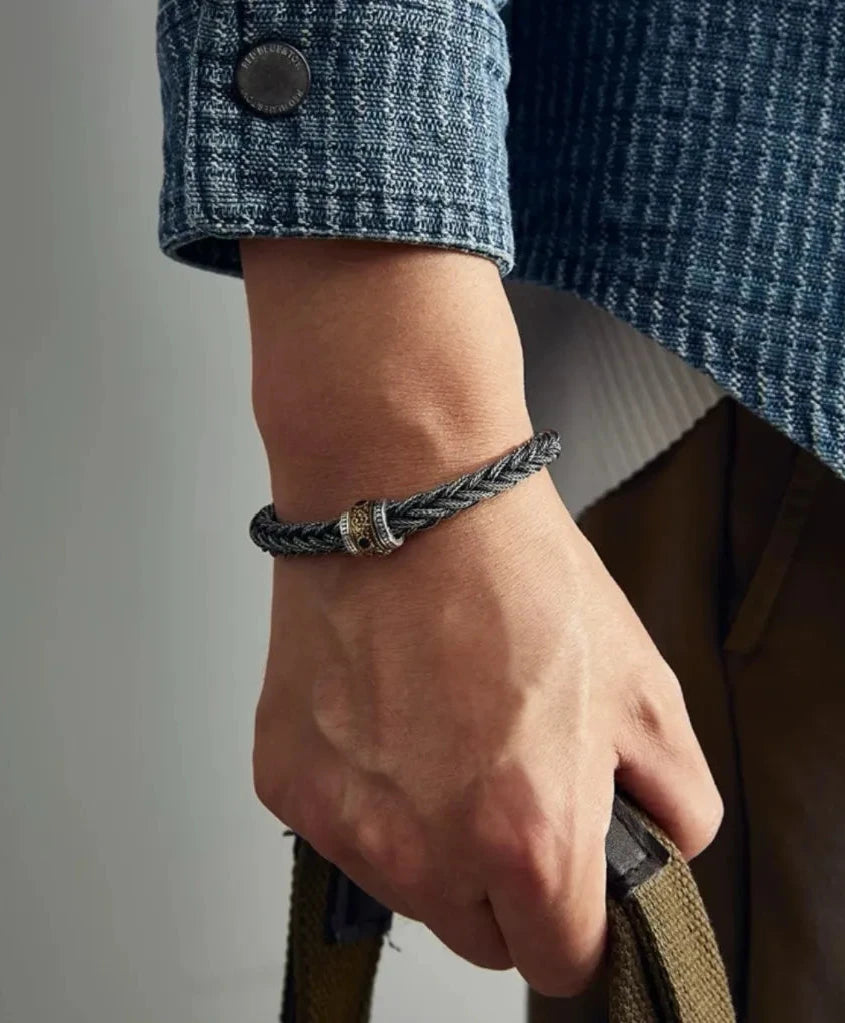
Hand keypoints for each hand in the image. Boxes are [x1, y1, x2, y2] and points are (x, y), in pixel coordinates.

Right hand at [242, 237, 722, 997]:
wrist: (403, 498)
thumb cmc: (513, 573)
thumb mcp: (644, 685)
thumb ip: (675, 799)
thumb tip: (659, 844)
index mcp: (530, 842)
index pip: (560, 961)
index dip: (573, 918)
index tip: (566, 881)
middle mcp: (427, 853)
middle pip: (477, 935)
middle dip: (501, 882)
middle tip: (502, 781)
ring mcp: (345, 823)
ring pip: (405, 884)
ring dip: (430, 836)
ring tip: (442, 729)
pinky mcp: (287, 784)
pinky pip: (343, 825)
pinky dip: (367, 790)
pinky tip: (388, 712)